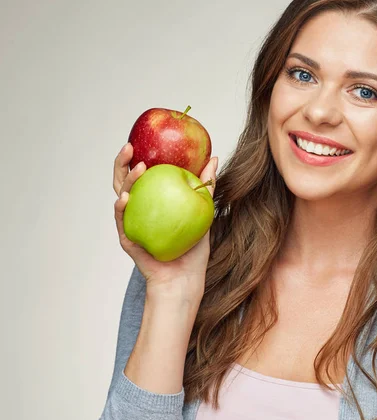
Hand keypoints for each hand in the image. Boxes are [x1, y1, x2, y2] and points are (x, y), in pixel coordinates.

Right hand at [113, 143, 217, 295]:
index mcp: (153, 203)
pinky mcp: (128, 240)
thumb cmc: (193, 250)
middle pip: (124, 182)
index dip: (140, 157)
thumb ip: (205, 186)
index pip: (143, 175)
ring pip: (121, 198)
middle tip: (129, 147)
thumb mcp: (203, 213)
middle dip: (122, 162)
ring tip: (137, 169)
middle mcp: (138, 212)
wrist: (186, 280)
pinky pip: (121, 222)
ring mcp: (131, 225)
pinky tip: (124, 198)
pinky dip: (120, 209)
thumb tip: (213, 158)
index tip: (144, 140)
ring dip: (125, 181)